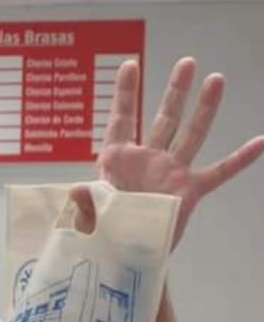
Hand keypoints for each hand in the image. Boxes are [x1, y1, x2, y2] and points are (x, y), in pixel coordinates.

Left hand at [71, 57, 263, 246]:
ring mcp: (170, 173)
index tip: (130, 64)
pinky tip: (260, 142)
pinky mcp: (188, 192)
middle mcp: (148, 160)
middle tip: (187, 62)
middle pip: (164, 118)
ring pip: (191, 135)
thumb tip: (76, 192)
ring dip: (204, 108)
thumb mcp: (85, 214)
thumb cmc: (101, 234)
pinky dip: (240, 159)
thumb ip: (84, 200)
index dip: (125, 93)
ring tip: (216, 79)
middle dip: (175, 91)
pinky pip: (219, 173)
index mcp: (118, 160)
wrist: (123, 259)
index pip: (122, 119)